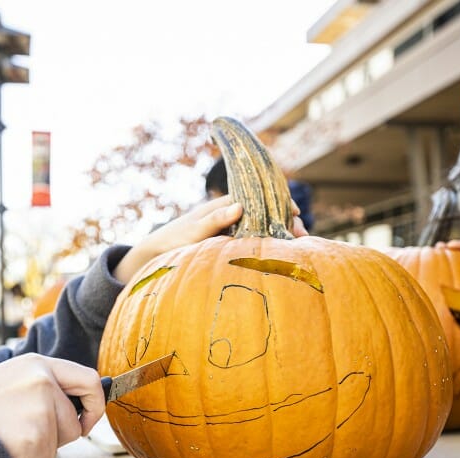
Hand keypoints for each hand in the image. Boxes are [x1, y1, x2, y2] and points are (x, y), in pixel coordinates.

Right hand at [0, 354, 104, 457]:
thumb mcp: (8, 382)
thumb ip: (41, 389)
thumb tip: (79, 410)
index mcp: (37, 365)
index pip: (89, 380)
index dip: (94, 405)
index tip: (86, 422)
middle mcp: (42, 382)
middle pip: (73, 424)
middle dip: (53, 439)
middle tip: (17, 433)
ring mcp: (39, 411)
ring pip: (57, 449)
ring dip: (34, 454)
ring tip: (2, 440)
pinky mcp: (33, 440)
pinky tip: (0, 452)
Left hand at [113, 196, 306, 283]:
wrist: (156, 255)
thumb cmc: (173, 240)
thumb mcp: (193, 231)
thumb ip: (213, 220)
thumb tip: (239, 206)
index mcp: (223, 206)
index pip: (258, 199)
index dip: (279, 204)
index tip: (295, 212)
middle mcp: (230, 216)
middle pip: (265, 214)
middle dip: (286, 221)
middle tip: (302, 236)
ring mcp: (231, 231)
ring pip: (263, 228)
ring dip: (280, 235)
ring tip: (299, 246)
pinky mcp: (229, 245)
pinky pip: (254, 242)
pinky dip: (269, 246)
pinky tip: (281, 255)